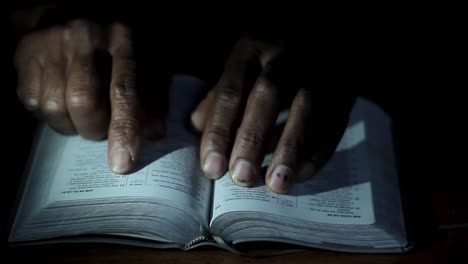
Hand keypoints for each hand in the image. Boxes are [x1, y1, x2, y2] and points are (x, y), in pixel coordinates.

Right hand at [14, 20, 163, 173]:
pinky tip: (64, 99)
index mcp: (123, 38)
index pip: (123, 89)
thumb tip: (154, 134)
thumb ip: (154, 98)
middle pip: (83, 104)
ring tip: (85, 111)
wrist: (76, 14)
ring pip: (54, 109)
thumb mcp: (149, 63)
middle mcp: (83, 37)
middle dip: (96, 128)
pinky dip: (53, 113)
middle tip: (104, 125)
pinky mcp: (26, 56)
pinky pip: (34, 105)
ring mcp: (51, 44)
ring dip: (73, 123)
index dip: (124, 128)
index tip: (123, 162)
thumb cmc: (120, 46)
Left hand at [191, 35, 354, 192]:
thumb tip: (195, 128)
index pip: (231, 91)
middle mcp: (286, 55)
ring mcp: (319, 69)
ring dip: (290, 150)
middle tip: (242, 178)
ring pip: (306, 109)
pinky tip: (301, 174)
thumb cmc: (272, 58)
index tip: (212, 168)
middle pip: (267, 95)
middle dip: (253, 138)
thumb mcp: (243, 64)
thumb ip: (220, 95)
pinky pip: (333, 121)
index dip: (219, 130)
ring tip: (276, 185)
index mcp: (252, 47)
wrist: (325, 39)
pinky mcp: (343, 89)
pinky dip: (318, 150)